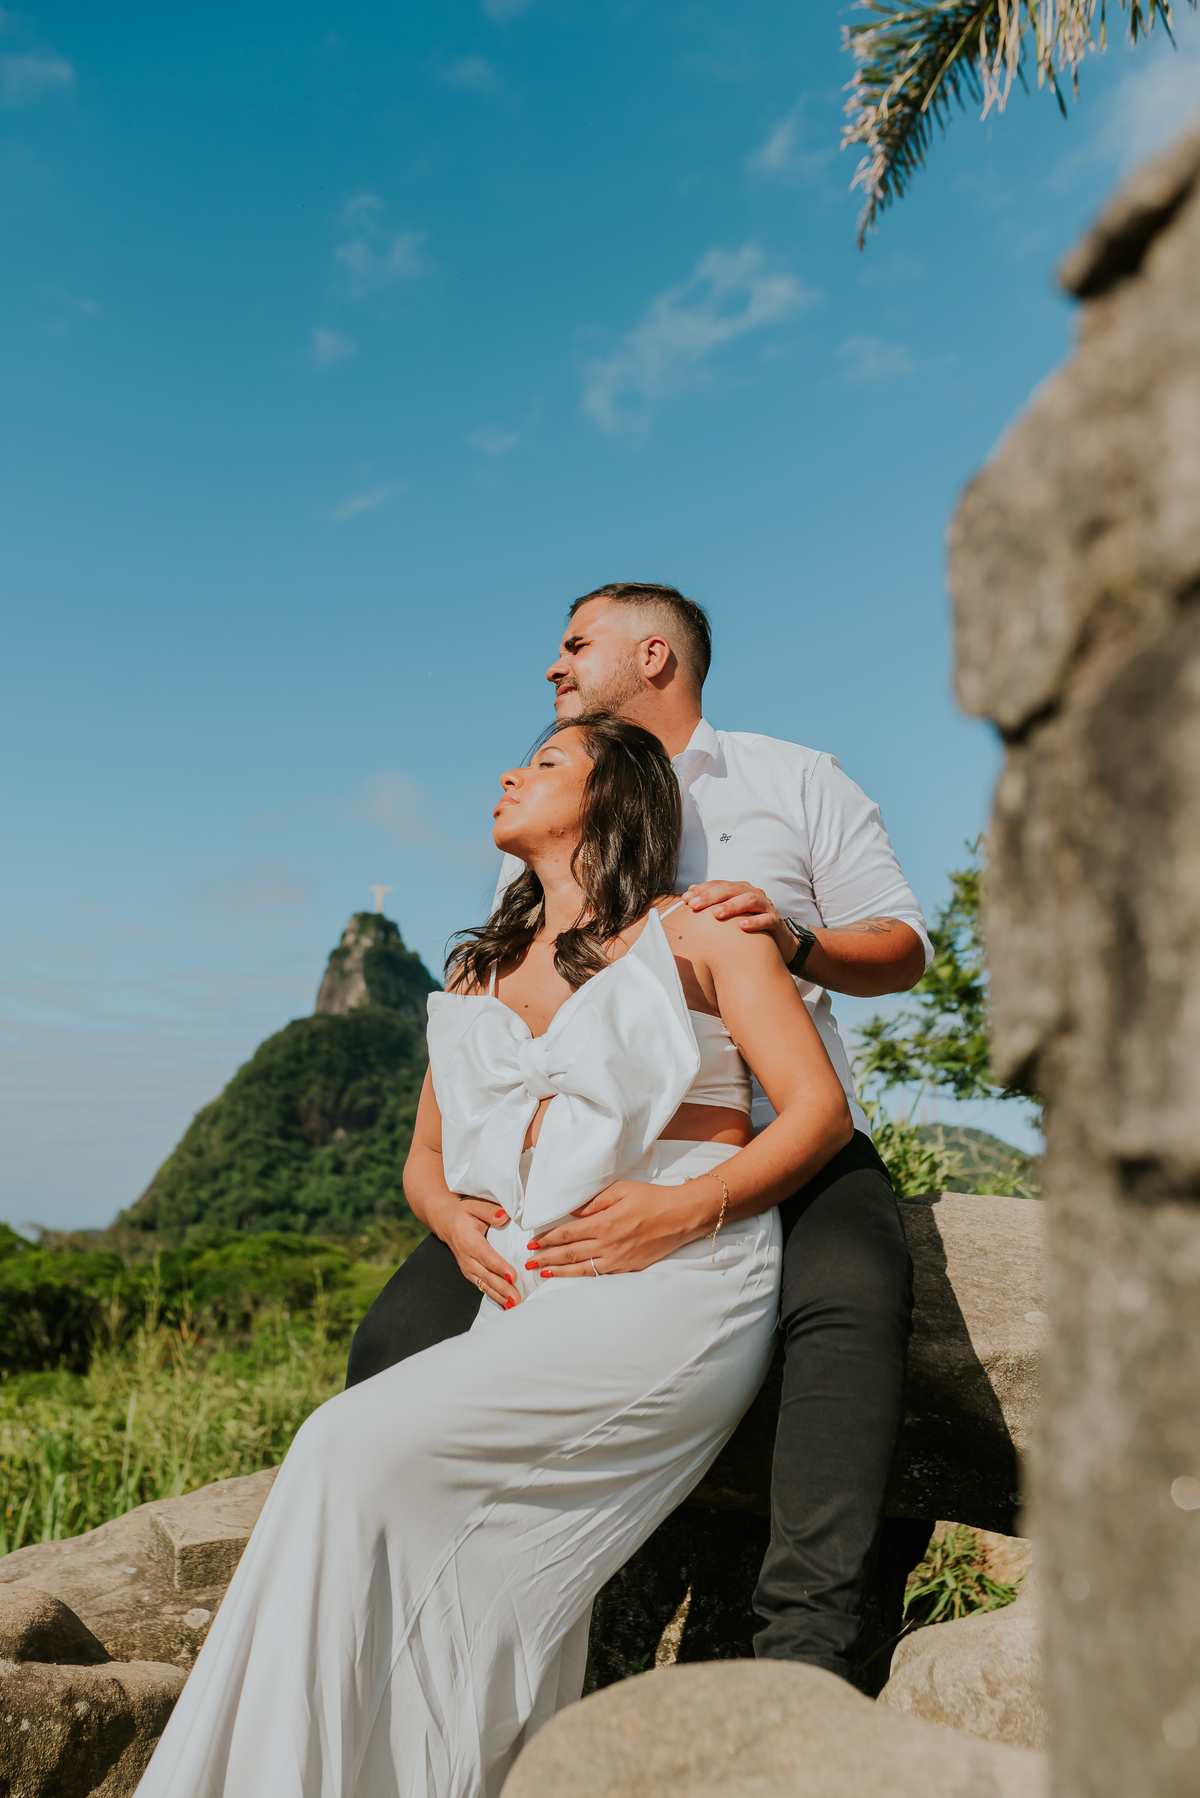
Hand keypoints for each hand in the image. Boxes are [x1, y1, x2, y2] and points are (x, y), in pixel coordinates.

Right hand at [439, 1197, 519, 1308]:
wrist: (445, 1221)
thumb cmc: (462, 1212)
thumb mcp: (474, 1205)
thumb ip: (489, 1210)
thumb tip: (503, 1216)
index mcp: (468, 1240)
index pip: (486, 1256)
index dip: (499, 1267)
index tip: (513, 1277)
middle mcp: (466, 1257)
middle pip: (486, 1275)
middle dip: (502, 1288)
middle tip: (517, 1298)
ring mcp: (467, 1267)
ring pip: (483, 1284)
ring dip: (499, 1296)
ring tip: (513, 1304)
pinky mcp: (469, 1272)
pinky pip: (481, 1286)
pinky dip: (493, 1296)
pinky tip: (506, 1303)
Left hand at [524, 1179, 710, 1278]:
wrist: (681, 1216)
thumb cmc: (651, 1198)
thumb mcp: (621, 1190)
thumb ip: (594, 1202)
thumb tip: (572, 1212)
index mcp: (604, 1223)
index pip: (567, 1234)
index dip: (548, 1240)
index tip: (532, 1243)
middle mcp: (609, 1244)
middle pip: (569, 1254)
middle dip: (547, 1259)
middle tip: (529, 1262)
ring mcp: (619, 1259)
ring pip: (582, 1269)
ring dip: (560, 1272)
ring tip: (542, 1274)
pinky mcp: (629, 1268)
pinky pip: (601, 1273)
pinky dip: (583, 1275)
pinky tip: (572, 1275)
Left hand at [682, 881, 795, 964]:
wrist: (777, 940)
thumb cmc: (748, 924)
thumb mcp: (730, 913)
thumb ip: (711, 903)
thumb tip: (688, 894)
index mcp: (739, 890)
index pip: (719, 885)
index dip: (702, 890)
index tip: (686, 899)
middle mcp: (752, 894)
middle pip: (732, 889)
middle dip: (712, 896)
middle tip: (695, 905)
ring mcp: (766, 906)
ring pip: (750, 900)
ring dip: (732, 906)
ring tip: (716, 914)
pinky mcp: (775, 921)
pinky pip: (766, 919)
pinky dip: (754, 922)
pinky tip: (742, 927)